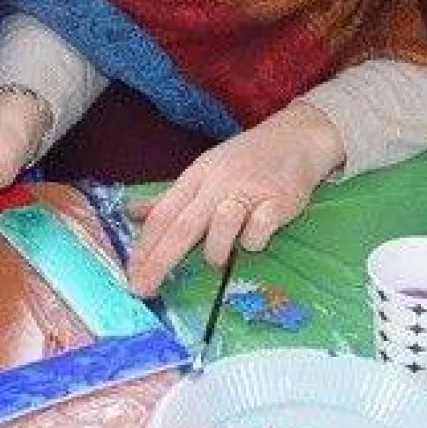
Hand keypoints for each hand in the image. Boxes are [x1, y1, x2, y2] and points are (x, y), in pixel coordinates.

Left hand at [125, 102, 343, 295]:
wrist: (295, 138)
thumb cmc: (245, 161)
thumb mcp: (203, 173)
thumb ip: (171, 199)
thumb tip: (131, 212)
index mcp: (196, 177)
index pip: (163, 215)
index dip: (145, 247)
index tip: (131, 275)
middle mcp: (218, 184)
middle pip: (182, 227)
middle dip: (159, 261)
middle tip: (142, 289)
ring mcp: (248, 193)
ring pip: (220, 230)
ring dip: (214, 252)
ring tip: (219, 257)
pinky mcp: (277, 203)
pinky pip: (257, 234)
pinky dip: (253, 241)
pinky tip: (257, 234)